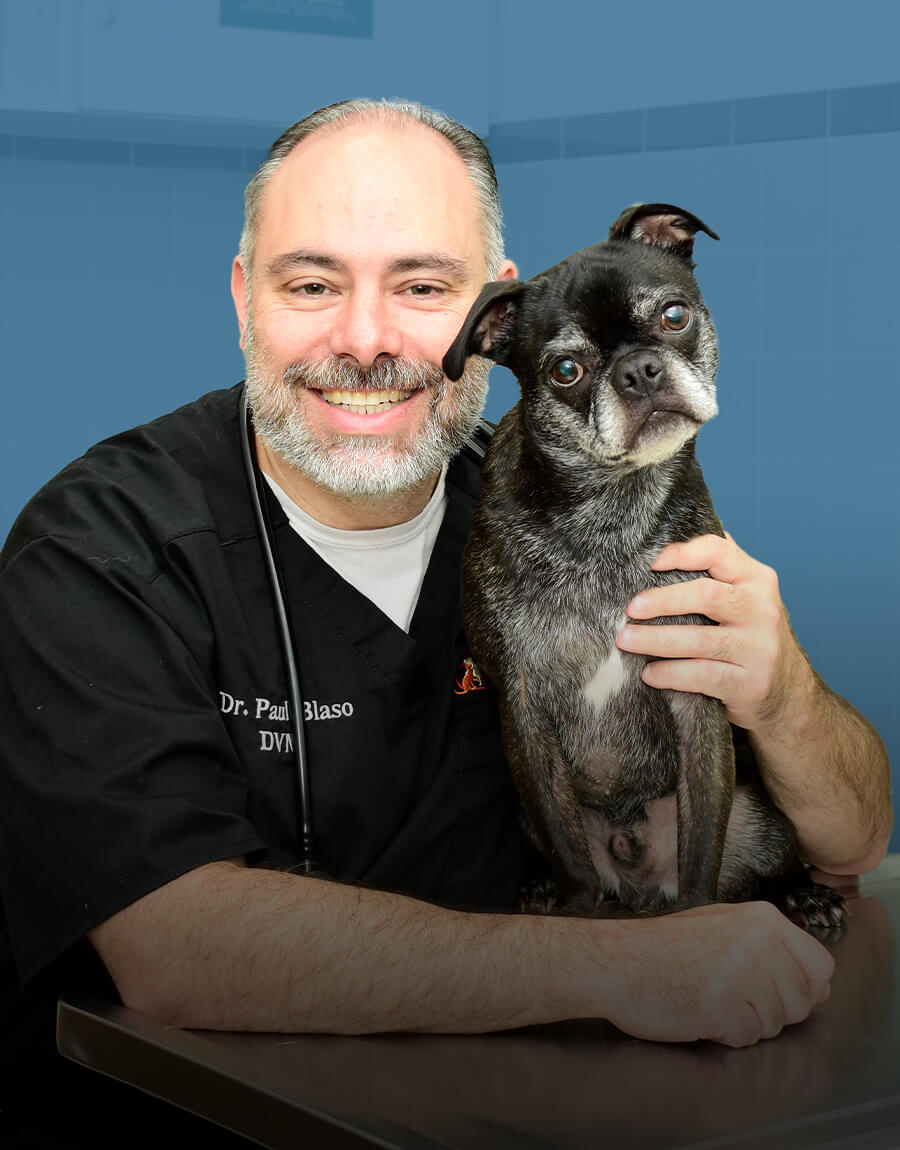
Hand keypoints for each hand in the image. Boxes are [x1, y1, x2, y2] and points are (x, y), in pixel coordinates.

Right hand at [601, 901, 833, 1046]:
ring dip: (746, 1022)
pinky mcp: (724, 1006)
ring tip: (710, 997)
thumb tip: (820, 984)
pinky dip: (725, 1034)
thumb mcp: (723, 925)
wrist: (618, 961)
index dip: (803, 986)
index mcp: (763, 919)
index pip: (821, 966)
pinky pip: (747, 1038)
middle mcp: (760, 943)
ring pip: (775, 1024)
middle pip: (801, 1001)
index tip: (774, 988)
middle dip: (772, 1009)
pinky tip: (699, 1010)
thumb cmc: (666, 946)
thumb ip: (773, 947)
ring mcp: (743, 974)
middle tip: (730, 993)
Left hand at [615, 533, 812, 730]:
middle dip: (661, 601)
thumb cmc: (751, 633)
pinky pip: (702, 675)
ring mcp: (759, 648)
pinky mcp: (750, 682)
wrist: (788, 690)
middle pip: (706, 595)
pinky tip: (649, 673)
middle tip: (629, 609)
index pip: (719, 552)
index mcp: (757, 579)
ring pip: (699, 640)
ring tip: (625, 640)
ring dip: (655, 640)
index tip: (650, 561)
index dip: (683, 553)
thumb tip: (672, 534)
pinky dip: (670, 674)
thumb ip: (719, 567)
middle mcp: (762, 609)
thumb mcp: (746, 595)